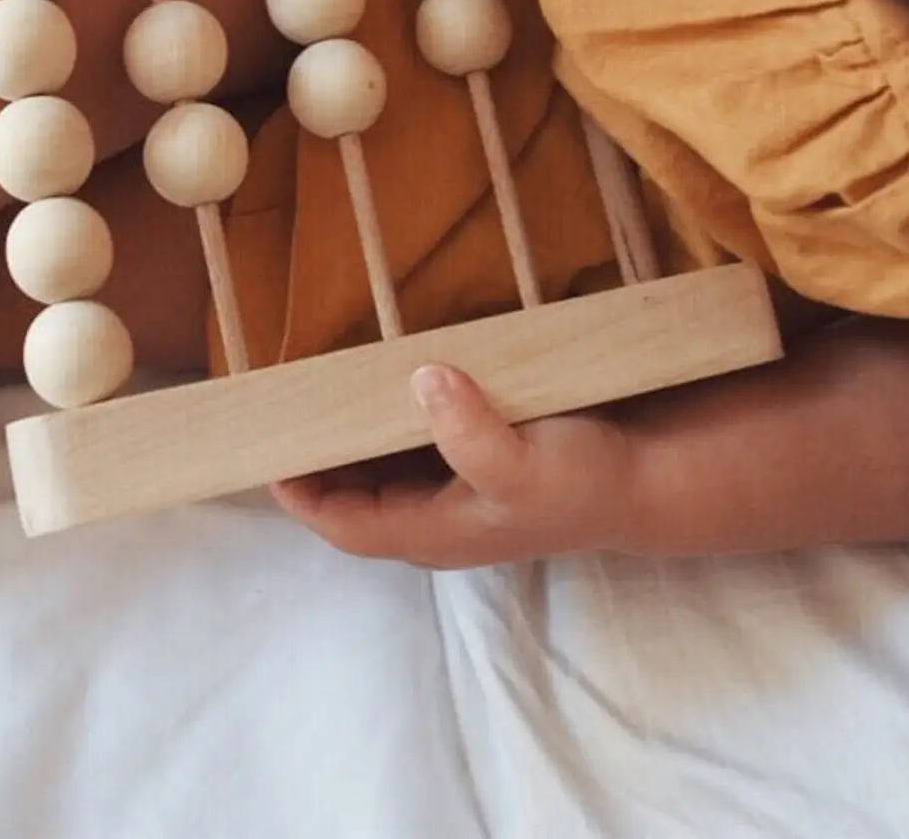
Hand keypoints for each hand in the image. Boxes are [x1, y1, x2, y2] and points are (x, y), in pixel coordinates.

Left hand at [271, 365, 635, 568]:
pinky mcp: (476, 459)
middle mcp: (436, 517)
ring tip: (313, 387)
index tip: (264, 452)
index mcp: (435, 530)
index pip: (345, 524)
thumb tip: (422, 379)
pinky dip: (387, 419)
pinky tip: (380, 380)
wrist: (644, 478)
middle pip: (353, 496)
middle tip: (278, 405)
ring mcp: (456, 490)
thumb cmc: (582, 479)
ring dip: (348, 437)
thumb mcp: (525, 459)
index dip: (300, 493)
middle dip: (314, 461)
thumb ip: (468, 430)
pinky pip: (412, 444)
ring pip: (379, 470)